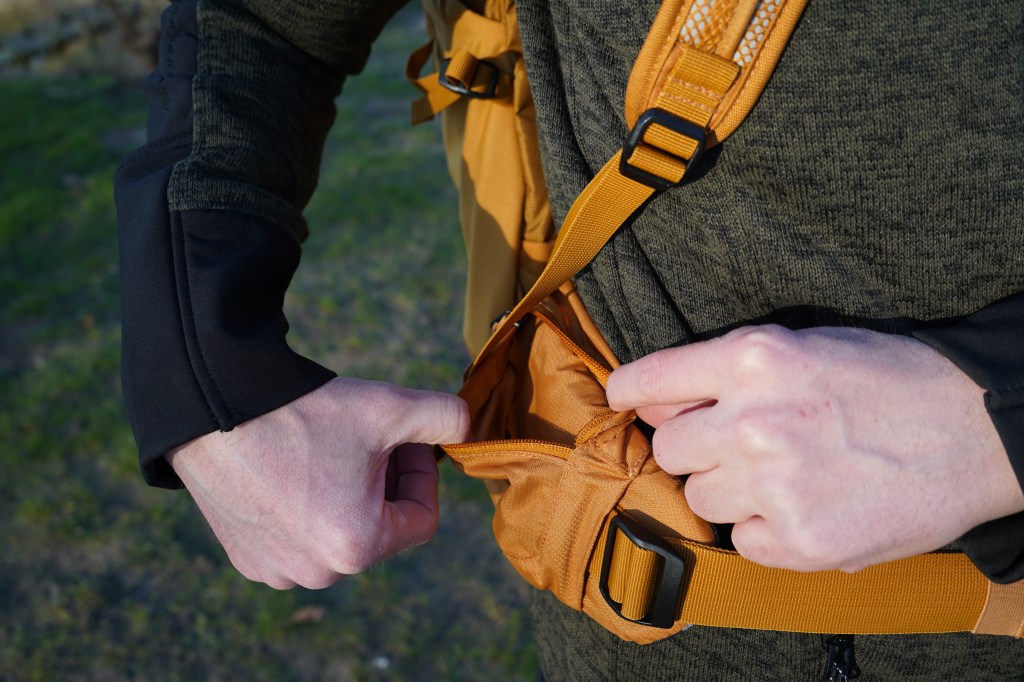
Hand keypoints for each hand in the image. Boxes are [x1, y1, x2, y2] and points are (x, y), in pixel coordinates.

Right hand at [168, 377, 471, 588]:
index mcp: (357, 545)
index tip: (403, 441)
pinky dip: (304, 509)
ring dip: (345, 496)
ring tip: (326, 452)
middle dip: (383, 485)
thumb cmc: (303, 411)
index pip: (422, 519)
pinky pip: (296, 539)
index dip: (421, 474)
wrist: (213, 404)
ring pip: (337, 534)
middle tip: (366, 440)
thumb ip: (448, 417)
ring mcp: (275, 570)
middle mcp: (316, 572)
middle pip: (379, 528)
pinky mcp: (245, 559)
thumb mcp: (389, 407)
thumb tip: (469, 426)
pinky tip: (289, 468)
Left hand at [606, 325, 1023, 572]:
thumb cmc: (888, 379)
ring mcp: (774, 486)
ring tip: (780, 475)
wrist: (975, 429)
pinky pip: (740, 540)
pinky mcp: (800, 542)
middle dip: (693, 446)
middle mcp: (752, 420)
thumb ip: (724, 371)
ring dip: (726, 489)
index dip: (630, 393)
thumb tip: (659, 400)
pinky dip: (762, 529)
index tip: (623, 402)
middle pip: (668, 448)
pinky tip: (803, 506)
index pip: (648, 382)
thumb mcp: (801, 345)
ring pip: (697, 498)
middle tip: (737, 443)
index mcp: (750, 360)